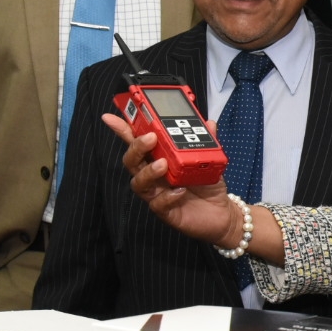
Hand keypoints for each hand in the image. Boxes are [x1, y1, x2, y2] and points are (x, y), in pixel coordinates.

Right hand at [104, 112, 238, 244]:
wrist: (221, 213)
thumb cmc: (208, 183)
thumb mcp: (208, 159)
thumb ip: (206, 141)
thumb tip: (209, 123)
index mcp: (158, 157)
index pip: (137, 142)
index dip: (122, 130)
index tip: (110, 117)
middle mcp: (153, 175)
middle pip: (132, 161)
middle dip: (136, 148)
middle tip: (150, 138)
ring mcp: (157, 193)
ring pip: (139, 183)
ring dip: (148, 172)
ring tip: (163, 164)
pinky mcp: (166, 211)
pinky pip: (158, 205)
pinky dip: (167, 197)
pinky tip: (179, 191)